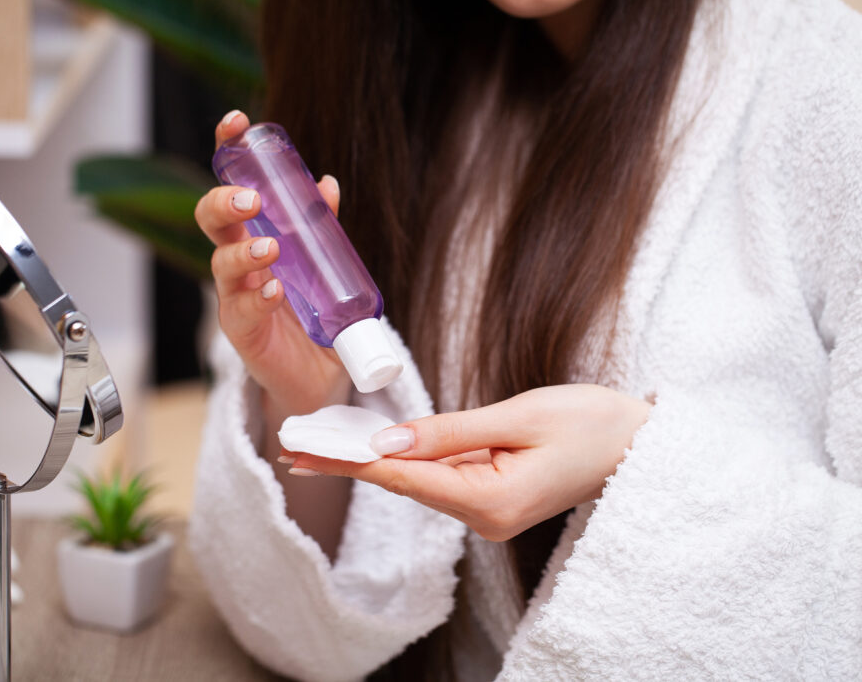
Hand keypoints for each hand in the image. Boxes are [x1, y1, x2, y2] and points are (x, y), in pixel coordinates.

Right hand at [195, 110, 350, 416]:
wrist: (318, 375)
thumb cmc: (313, 313)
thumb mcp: (321, 264)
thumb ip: (320, 228)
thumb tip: (327, 184)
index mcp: (253, 233)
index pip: (233, 184)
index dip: (228, 151)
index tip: (236, 122)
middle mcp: (238, 260)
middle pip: (211, 221)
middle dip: (223, 203)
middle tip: (249, 200)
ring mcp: (236, 295)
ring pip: (221, 265)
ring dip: (243, 252)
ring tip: (270, 249)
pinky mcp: (243, 332)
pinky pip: (241, 311)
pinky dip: (257, 298)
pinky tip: (274, 291)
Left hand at [285, 384, 650, 540]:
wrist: (642, 445)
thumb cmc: (594, 424)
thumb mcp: (521, 416)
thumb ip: (450, 431)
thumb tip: (387, 441)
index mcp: (492, 502)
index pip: (404, 479)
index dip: (350, 462)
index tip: (304, 453)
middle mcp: (485, 517)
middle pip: (404, 484)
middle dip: (349, 463)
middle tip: (293, 447)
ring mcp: (490, 511)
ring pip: (420, 480)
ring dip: (373, 460)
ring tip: (321, 442)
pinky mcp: (494, 498)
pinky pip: (443, 476)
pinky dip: (408, 459)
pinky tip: (376, 447)